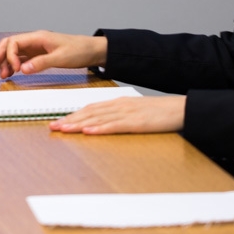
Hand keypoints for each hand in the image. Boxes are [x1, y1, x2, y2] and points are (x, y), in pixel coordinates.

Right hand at [0, 30, 107, 78]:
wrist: (92, 50)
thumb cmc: (79, 50)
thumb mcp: (61, 58)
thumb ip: (41, 63)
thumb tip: (23, 70)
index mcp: (38, 37)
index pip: (14, 42)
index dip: (9, 56)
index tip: (15, 70)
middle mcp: (34, 41)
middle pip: (9, 45)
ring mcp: (36, 47)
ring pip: (14, 52)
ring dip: (6, 63)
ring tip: (2, 76)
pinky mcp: (39, 54)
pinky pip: (22, 58)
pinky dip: (15, 65)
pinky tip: (12, 74)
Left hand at [49, 95, 185, 134]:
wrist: (181, 107)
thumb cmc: (161, 112)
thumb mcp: (137, 111)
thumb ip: (121, 116)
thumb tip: (104, 124)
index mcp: (119, 103)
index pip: (90, 108)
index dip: (73, 114)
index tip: (58, 121)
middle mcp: (120, 105)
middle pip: (89, 112)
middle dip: (69, 119)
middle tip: (52, 127)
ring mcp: (128, 113)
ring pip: (97, 118)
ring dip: (78, 124)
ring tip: (63, 129)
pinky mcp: (137, 123)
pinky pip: (114, 126)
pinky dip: (99, 128)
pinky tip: (88, 131)